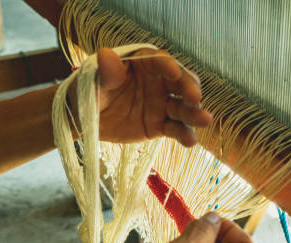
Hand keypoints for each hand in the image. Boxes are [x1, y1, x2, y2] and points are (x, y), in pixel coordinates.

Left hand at [94, 48, 212, 146]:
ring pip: (182, 108)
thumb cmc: (90, 90)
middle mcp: (159, 82)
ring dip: (194, 114)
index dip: (167, 66)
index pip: (159, 62)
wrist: (85, 117)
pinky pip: (175, 129)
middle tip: (195, 98)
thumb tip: (106, 54)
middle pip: (180, 83)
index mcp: (144, 64)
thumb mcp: (94, 81)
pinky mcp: (160, 125)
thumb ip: (106, 72)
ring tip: (205, 120)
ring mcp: (161, 104)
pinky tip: (190, 141)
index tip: (173, 71)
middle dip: (189, 89)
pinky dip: (184, 135)